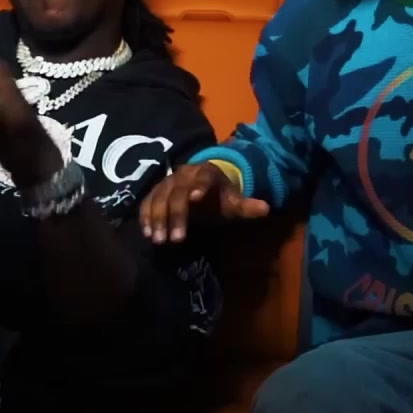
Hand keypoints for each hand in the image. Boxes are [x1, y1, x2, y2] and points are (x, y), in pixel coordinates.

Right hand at [139, 162, 269, 243]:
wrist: (202, 181)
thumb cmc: (220, 195)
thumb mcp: (234, 200)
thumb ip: (247, 206)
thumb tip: (266, 209)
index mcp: (206, 173)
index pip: (203, 178)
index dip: (199, 186)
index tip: (196, 198)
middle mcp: (184, 174)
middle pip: (177, 192)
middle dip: (175, 215)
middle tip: (175, 239)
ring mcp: (167, 181)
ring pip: (159, 197)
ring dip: (157, 218)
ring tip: (158, 240)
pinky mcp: (155, 191)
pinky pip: (147, 202)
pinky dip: (146, 216)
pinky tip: (146, 233)